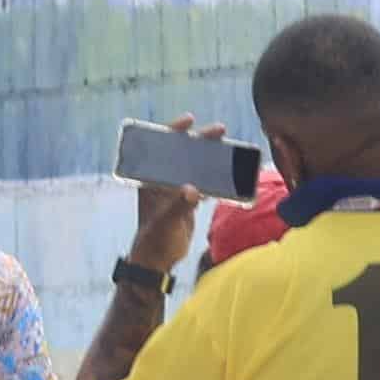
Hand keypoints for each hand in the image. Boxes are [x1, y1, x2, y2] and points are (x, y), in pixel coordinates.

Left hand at [127, 114, 224, 274]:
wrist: (157, 260)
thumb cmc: (154, 239)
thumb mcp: (165, 221)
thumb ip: (179, 205)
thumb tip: (194, 190)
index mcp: (151, 179)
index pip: (161, 147)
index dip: (174, 130)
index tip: (190, 120)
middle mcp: (163, 180)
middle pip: (183, 153)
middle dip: (200, 140)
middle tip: (219, 130)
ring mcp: (176, 190)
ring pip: (194, 167)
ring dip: (210, 158)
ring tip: (228, 147)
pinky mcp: (186, 202)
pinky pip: (203, 183)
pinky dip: (215, 178)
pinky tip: (229, 174)